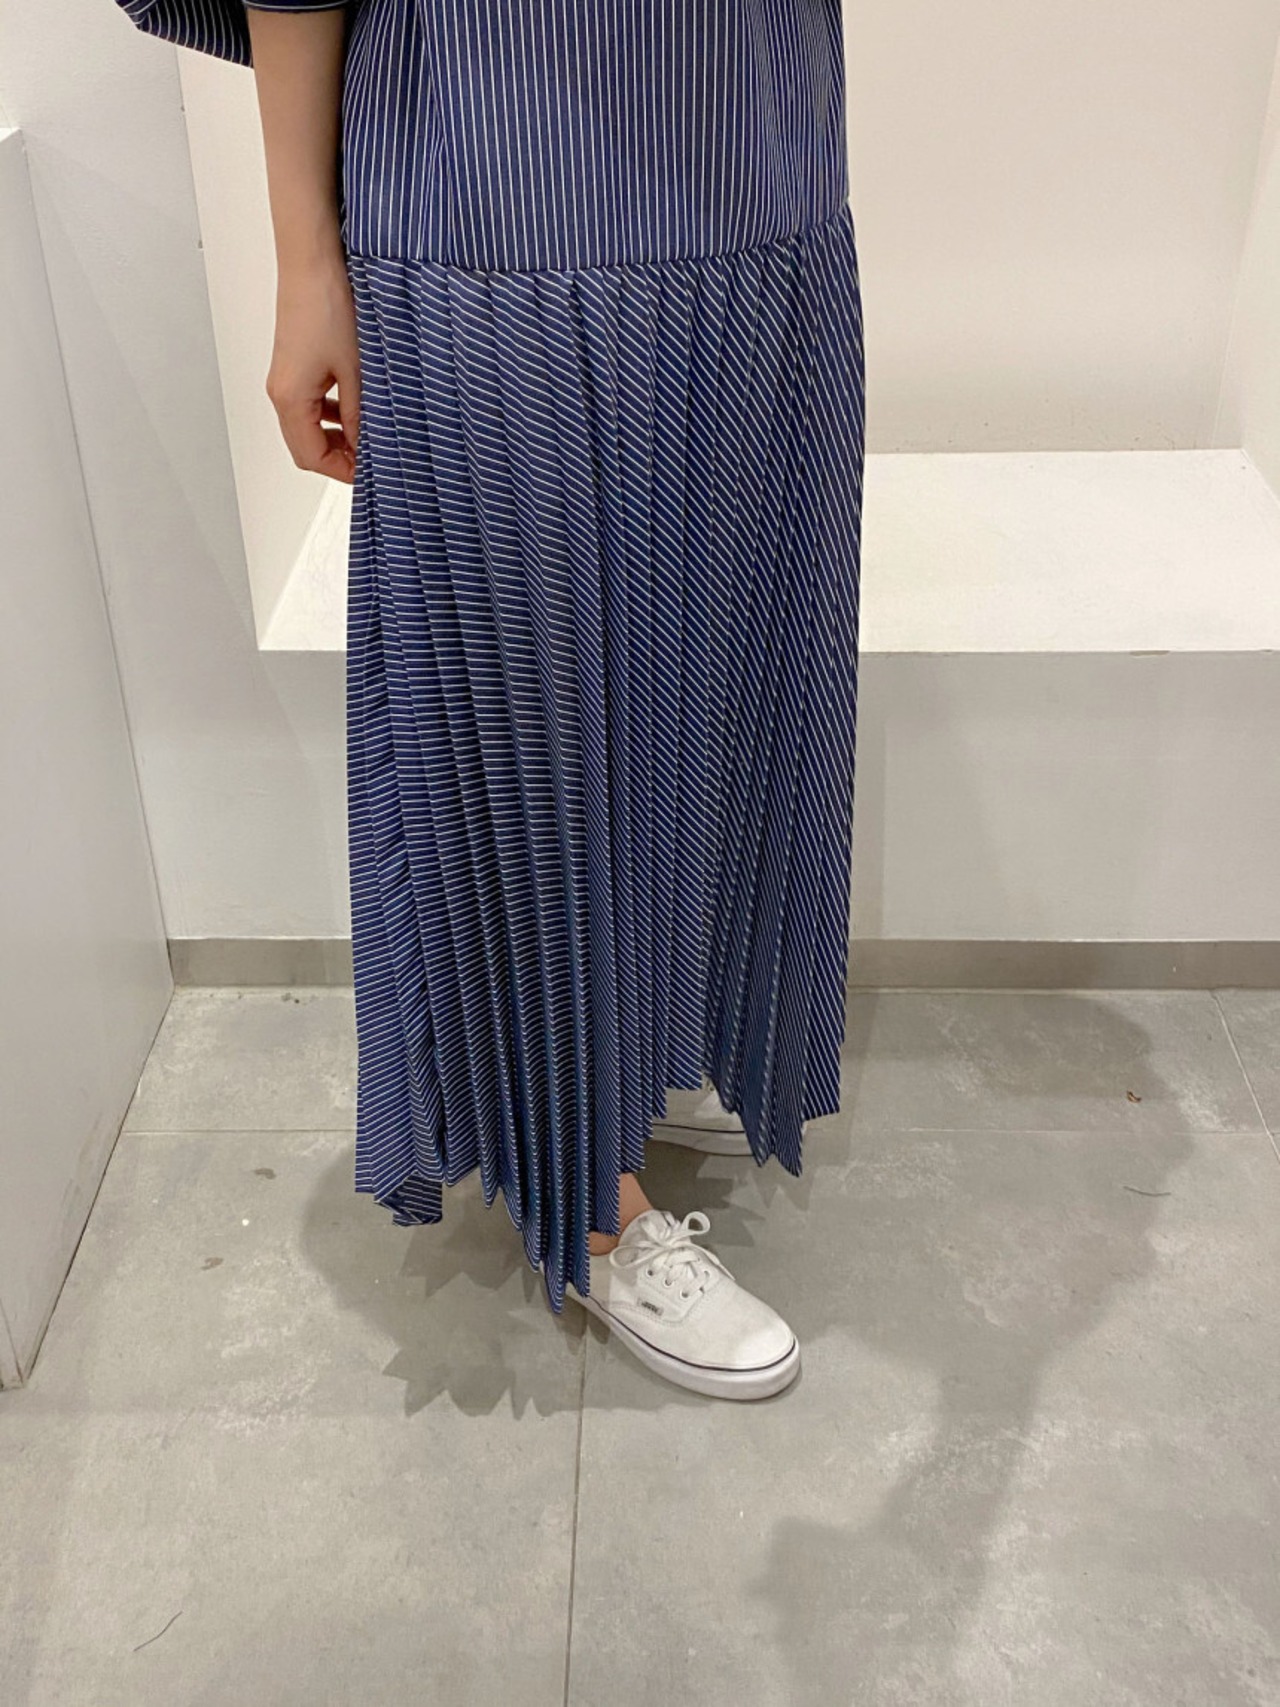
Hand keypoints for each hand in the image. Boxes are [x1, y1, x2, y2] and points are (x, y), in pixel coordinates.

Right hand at [265, 246, 360, 484]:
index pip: (311, 457)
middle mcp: (281, 391)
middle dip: (339, 457)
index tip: (371, 474)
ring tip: (369, 433)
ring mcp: (286, 377)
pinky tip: (356, 406)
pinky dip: (332, 413)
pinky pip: (310, 402)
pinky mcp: (294, 363)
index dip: (342, 471)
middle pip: (305, 446)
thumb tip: (368, 446)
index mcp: (290, 398)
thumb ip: (361, 415)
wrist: (313, 260)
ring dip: (337, 435)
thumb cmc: (327, 304)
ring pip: (308, 425)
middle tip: (373, 458)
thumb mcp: (356, 369)